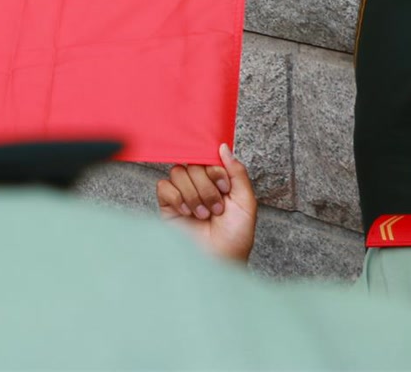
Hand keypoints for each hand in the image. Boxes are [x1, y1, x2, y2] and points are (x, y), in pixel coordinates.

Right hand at [156, 144, 257, 263]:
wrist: (218, 263)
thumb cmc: (235, 238)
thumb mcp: (246, 203)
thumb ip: (237, 173)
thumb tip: (223, 147)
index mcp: (218, 182)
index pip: (209, 158)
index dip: (215, 170)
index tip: (225, 189)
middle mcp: (200, 185)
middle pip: (193, 164)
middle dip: (207, 188)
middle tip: (216, 209)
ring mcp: (182, 194)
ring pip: (178, 172)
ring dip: (193, 195)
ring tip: (202, 215)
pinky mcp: (167, 205)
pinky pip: (164, 186)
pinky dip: (177, 199)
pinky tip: (186, 213)